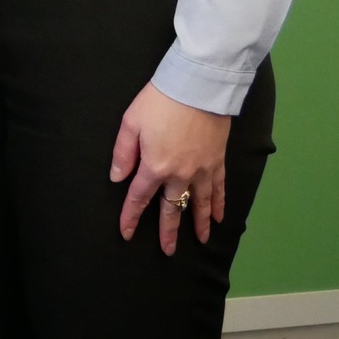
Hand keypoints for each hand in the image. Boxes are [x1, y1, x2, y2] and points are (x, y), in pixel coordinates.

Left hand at [111, 81, 229, 252]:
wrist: (198, 88)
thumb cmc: (159, 102)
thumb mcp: (130, 123)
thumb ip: (123, 153)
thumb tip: (117, 178)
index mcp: (155, 167)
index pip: (139, 197)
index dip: (131, 216)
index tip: (126, 233)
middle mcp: (180, 175)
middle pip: (172, 208)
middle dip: (168, 231)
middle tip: (168, 251)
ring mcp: (202, 170)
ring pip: (200, 204)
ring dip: (199, 224)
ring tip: (201, 241)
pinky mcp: (218, 161)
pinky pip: (219, 189)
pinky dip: (220, 205)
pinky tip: (221, 217)